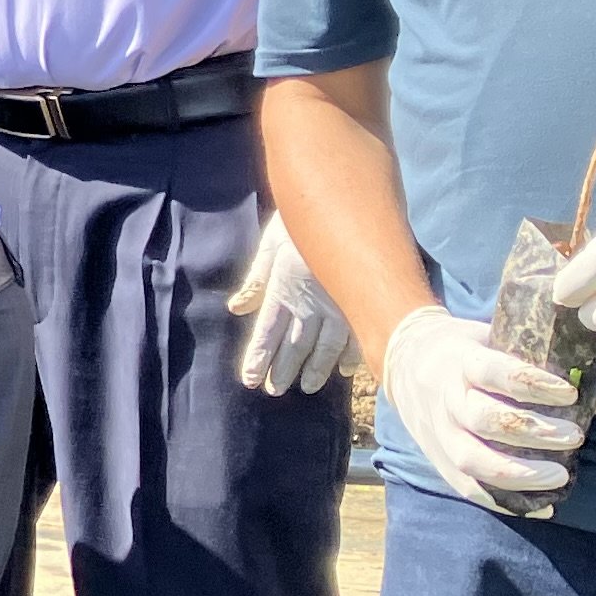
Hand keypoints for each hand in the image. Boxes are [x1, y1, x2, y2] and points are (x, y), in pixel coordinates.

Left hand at [229, 215, 349, 395]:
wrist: (342, 204)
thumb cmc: (300, 222)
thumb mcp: (271, 247)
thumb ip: (256, 280)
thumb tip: (236, 308)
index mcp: (284, 290)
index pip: (267, 333)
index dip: (258, 357)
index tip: (251, 380)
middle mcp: (309, 304)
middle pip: (294, 346)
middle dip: (283, 369)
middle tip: (276, 390)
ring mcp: (337, 305)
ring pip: (325, 347)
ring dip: (315, 368)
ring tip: (307, 387)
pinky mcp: (360, 301)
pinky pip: (356, 334)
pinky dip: (352, 354)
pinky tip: (347, 370)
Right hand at [374, 304, 585, 514]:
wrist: (406, 362)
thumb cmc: (466, 350)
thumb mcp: (494, 339)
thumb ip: (540, 364)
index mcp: (460, 361)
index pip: (493, 372)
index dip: (533, 384)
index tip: (569, 394)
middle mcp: (446, 398)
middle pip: (485, 420)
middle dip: (534, 432)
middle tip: (575, 437)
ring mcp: (439, 432)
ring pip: (472, 459)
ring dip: (519, 473)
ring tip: (560, 476)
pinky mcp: (439, 459)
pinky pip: (467, 487)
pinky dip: (504, 501)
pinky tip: (541, 508)